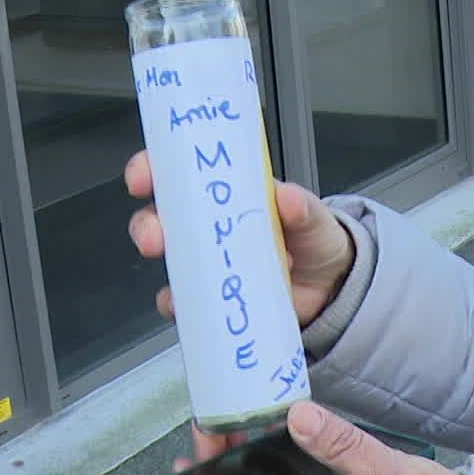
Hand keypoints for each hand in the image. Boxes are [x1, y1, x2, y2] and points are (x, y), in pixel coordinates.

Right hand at [125, 152, 355, 325]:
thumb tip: (288, 198)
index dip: (153, 169)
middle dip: (148, 224)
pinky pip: (183, 302)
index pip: (180, 172)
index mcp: (228, 192)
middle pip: (160, 217)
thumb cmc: (313, 239)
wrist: (330, 288)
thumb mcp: (314, 217)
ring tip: (175, 273)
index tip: (143, 176)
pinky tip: (184, 305)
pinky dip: (177, 304)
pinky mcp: (212, 297)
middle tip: (154, 237)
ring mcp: (207, 261)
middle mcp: (208, 224)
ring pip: (167, 259)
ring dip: (163, 266)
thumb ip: (302, 207)